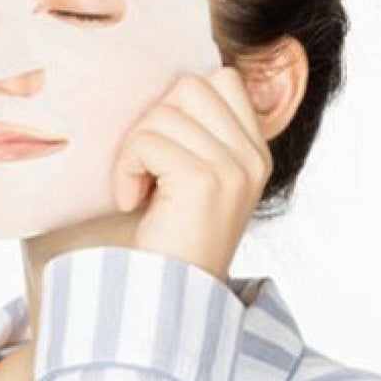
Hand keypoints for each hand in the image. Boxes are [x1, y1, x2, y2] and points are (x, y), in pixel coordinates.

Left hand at [111, 67, 273, 284]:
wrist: (163, 304)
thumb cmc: (161, 244)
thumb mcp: (188, 179)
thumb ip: (191, 132)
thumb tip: (156, 76)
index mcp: (254, 154)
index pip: (221, 79)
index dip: (177, 105)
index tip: (161, 155)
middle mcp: (253, 159)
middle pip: (190, 86)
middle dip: (153, 121)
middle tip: (144, 170)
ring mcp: (234, 169)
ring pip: (164, 111)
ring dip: (134, 148)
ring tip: (137, 189)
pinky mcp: (206, 181)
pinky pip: (148, 141)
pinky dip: (126, 168)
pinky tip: (130, 201)